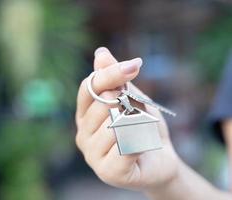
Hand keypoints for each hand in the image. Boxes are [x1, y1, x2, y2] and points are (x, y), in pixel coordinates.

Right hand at [75, 47, 178, 190]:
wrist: (160, 158)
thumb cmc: (142, 127)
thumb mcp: (131, 98)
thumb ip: (114, 79)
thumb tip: (100, 52)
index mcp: (85, 114)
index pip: (89, 87)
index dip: (110, 74)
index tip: (135, 66)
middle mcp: (82, 134)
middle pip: (104, 103)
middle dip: (130, 104)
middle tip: (140, 115)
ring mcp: (92, 155)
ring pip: (117, 124)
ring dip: (139, 124)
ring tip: (142, 133)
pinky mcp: (108, 171)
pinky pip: (127, 145)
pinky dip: (141, 140)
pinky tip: (141, 146)